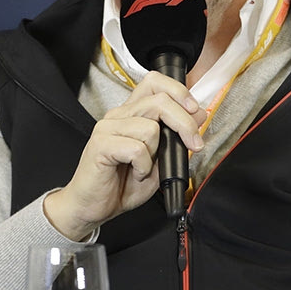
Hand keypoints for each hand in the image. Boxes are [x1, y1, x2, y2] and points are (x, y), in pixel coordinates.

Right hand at [44, 72, 205, 240]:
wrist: (92, 207)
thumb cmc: (121, 185)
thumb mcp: (160, 161)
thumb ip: (176, 138)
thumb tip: (198, 115)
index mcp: (132, 114)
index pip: (155, 82)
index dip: (178, 92)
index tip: (195, 112)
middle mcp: (119, 115)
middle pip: (160, 101)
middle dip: (184, 123)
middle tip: (194, 144)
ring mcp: (108, 128)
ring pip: (150, 128)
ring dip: (155, 154)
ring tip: (144, 168)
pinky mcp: (101, 145)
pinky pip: (136, 149)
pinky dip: (143, 166)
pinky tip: (135, 173)